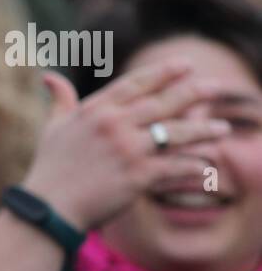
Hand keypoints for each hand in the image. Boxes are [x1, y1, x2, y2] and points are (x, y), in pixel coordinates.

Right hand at [23, 63, 228, 229]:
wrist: (49, 206)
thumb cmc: (49, 168)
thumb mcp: (52, 128)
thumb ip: (59, 100)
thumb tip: (47, 77)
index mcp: (94, 110)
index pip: (135, 84)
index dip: (163, 72)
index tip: (186, 64)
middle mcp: (113, 125)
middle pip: (162, 103)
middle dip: (193, 93)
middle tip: (217, 86)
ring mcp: (127, 150)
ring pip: (174, 134)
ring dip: (202, 130)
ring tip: (223, 128)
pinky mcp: (137, 176)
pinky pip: (174, 166)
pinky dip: (192, 165)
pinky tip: (206, 163)